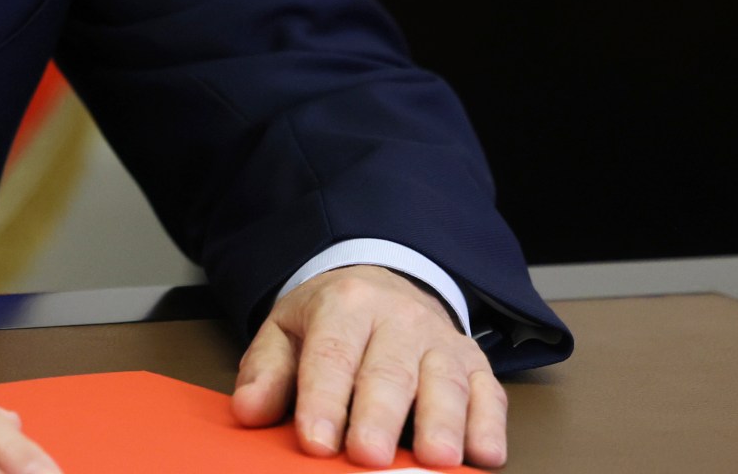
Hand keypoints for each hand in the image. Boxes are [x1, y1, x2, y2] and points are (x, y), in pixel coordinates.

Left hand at [230, 266, 506, 468]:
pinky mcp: (474, 364)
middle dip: (381, 417)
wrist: (382, 282)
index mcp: (346, 305)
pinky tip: (484, 455)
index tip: (316, 441)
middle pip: (390, 372)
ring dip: (443, 424)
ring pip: (445, 382)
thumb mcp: (286, 330)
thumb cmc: (331, 319)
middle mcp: (399, 319)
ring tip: (435, 460)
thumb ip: (267, 372)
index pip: (333, 354)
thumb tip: (249, 411)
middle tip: (370, 458)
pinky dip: (489, 425)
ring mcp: (441, 341)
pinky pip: (487, 393)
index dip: (324, 400)